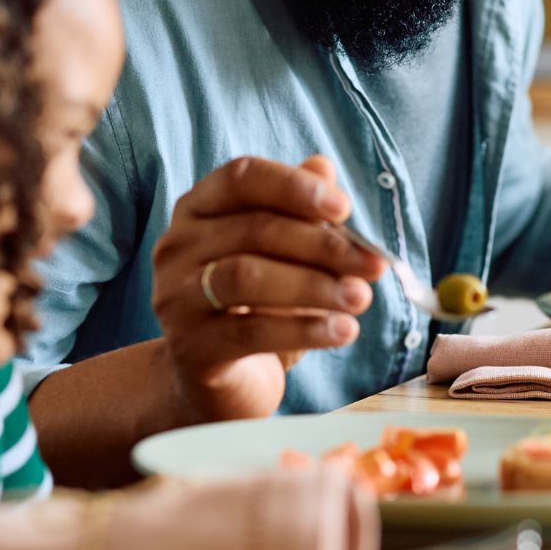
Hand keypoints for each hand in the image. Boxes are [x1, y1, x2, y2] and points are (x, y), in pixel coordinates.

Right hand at [151, 154, 386, 423]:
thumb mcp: (282, 255)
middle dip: (323, 245)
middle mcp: (177, 246)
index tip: (344, 208)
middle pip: (254, 229)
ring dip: (315, 285)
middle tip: (374, 264)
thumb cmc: (256, 306)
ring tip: (361, 298)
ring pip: (248, 276)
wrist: (218, 383)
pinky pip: (251, 331)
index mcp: (198, 209)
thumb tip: (323, 166)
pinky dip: (305, 329)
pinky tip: (344, 331)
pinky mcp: (190, 348)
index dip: (294, 187)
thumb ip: (299, 211)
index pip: (241, 178)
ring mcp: (176, 297)